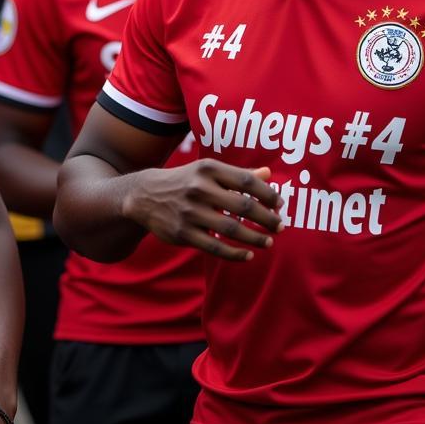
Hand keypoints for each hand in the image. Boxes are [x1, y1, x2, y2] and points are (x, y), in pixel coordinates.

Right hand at [123, 160, 282, 261]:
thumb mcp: (207, 171)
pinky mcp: (183, 233)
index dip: (268, 194)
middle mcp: (199, 188)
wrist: (144, 195)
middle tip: (280, 226)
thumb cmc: (185, 181)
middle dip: (267, 219)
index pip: (247, 181)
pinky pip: (215, 247)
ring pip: (232, 229)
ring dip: (255, 238)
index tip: (279, 205)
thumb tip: (269, 173)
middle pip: (243, 206)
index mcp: (207, 169)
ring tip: (268, 241)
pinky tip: (248, 255)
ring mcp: (190, 212)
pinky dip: (235, 254)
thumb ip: (238, 174)